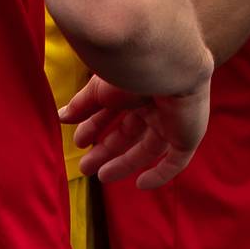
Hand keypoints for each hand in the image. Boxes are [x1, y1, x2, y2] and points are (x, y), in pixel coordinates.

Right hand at [62, 73, 211, 189]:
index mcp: (136, 87)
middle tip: (85, 167)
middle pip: (130, 132)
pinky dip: (160, 175)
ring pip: (149, 148)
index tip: (78, 142)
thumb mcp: (100, 89)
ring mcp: (174, 119)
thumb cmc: (132, 68)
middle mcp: (156, 102)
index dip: (96, 127)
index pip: (115, 112)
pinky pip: (176, 161)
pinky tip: (142, 184)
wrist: (169, 64)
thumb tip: (62, 117)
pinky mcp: (188, 135)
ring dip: (125, 163)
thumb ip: (82, 105)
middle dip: (107, 150)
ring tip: (101, 176)